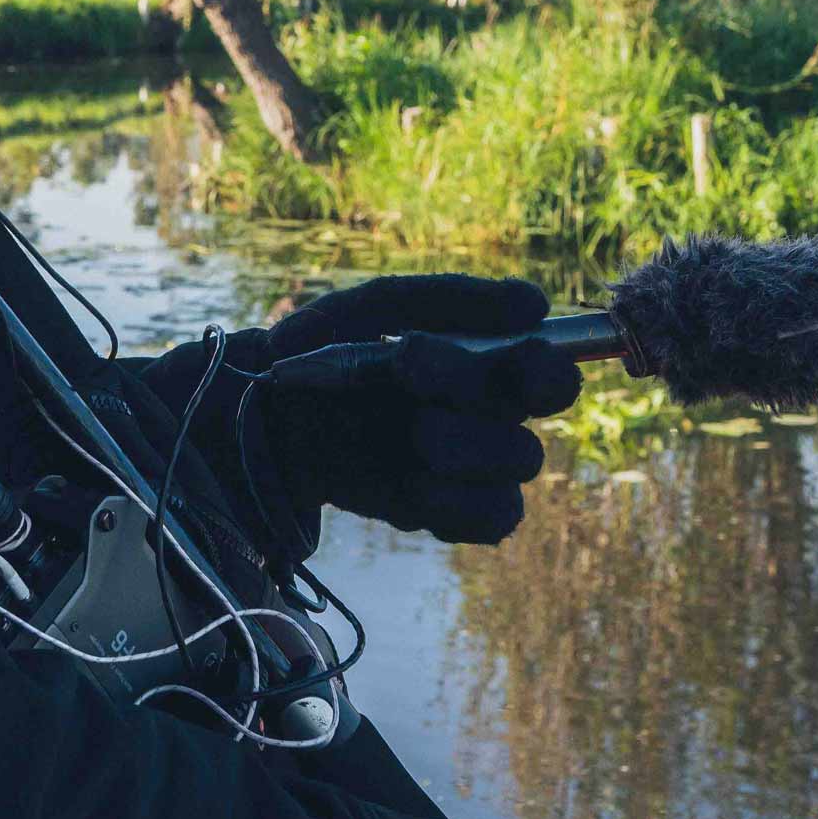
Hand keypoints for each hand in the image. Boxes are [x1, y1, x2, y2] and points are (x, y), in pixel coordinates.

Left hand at [257, 273, 582, 543]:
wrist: (265, 412)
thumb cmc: (325, 351)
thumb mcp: (374, 309)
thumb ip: (451, 300)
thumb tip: (533, 301)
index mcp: (485, 361)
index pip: (552, 369)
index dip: (547, 368)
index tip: (512, 357)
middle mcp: (490, 413)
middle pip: (540, 411)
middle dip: (476, 387)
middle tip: (408, 365)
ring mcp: (472, 465)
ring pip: (521, 462)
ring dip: (468, 444)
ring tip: (414, 432)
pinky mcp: (447, 508)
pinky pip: (493, 518)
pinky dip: (459, 502)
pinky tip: (417, 485)